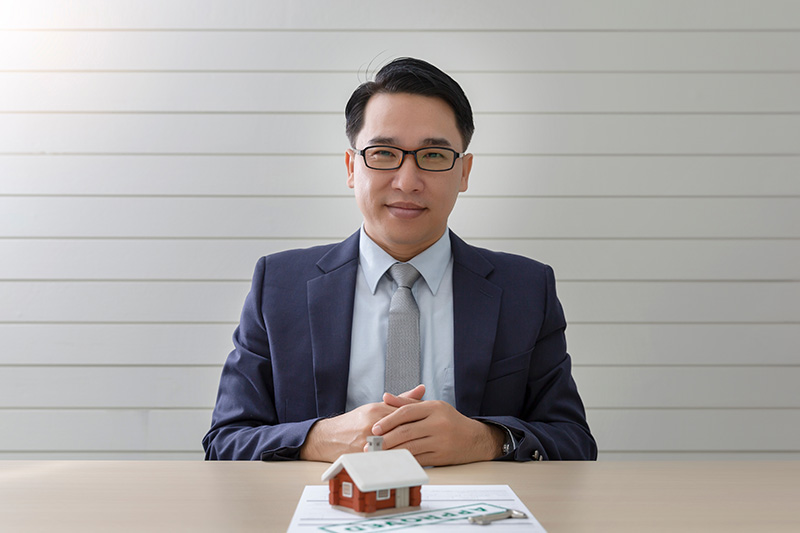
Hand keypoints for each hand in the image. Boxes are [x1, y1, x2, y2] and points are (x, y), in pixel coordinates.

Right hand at [299, 385, 425, 461]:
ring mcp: (368, 441)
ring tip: (425, 448)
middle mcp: (373, 424)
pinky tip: (409, 460)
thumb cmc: (355, 421)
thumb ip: (400, 399)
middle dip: (418, 432)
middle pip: (402, 428)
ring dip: (410, 447)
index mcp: (377, 410)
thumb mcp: (376, 406)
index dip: (421, 417)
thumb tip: (422, 389)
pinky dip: (397, 459)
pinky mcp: (364, 455)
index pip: (405, 412)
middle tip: (434, 436)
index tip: (433, 421)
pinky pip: (385, 458)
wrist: (329, 437)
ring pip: (395, 444)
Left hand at [372, 393, 504, 465]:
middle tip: (371, 445)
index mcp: (434, 408)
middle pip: (406, 432)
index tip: (375, 429)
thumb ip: (407, 402)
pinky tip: (393, 461)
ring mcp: (441, 441)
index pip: (406, 413)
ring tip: (378, 454)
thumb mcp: (432, 407)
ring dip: (391, 452)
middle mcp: (438, 423)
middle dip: (386, 439)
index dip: (388, 421)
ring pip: (410, 447)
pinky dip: (403, 460)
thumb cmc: (449, 420)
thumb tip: (385, 396)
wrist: (475, 439)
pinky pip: (418, 459)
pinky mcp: (441, 457)